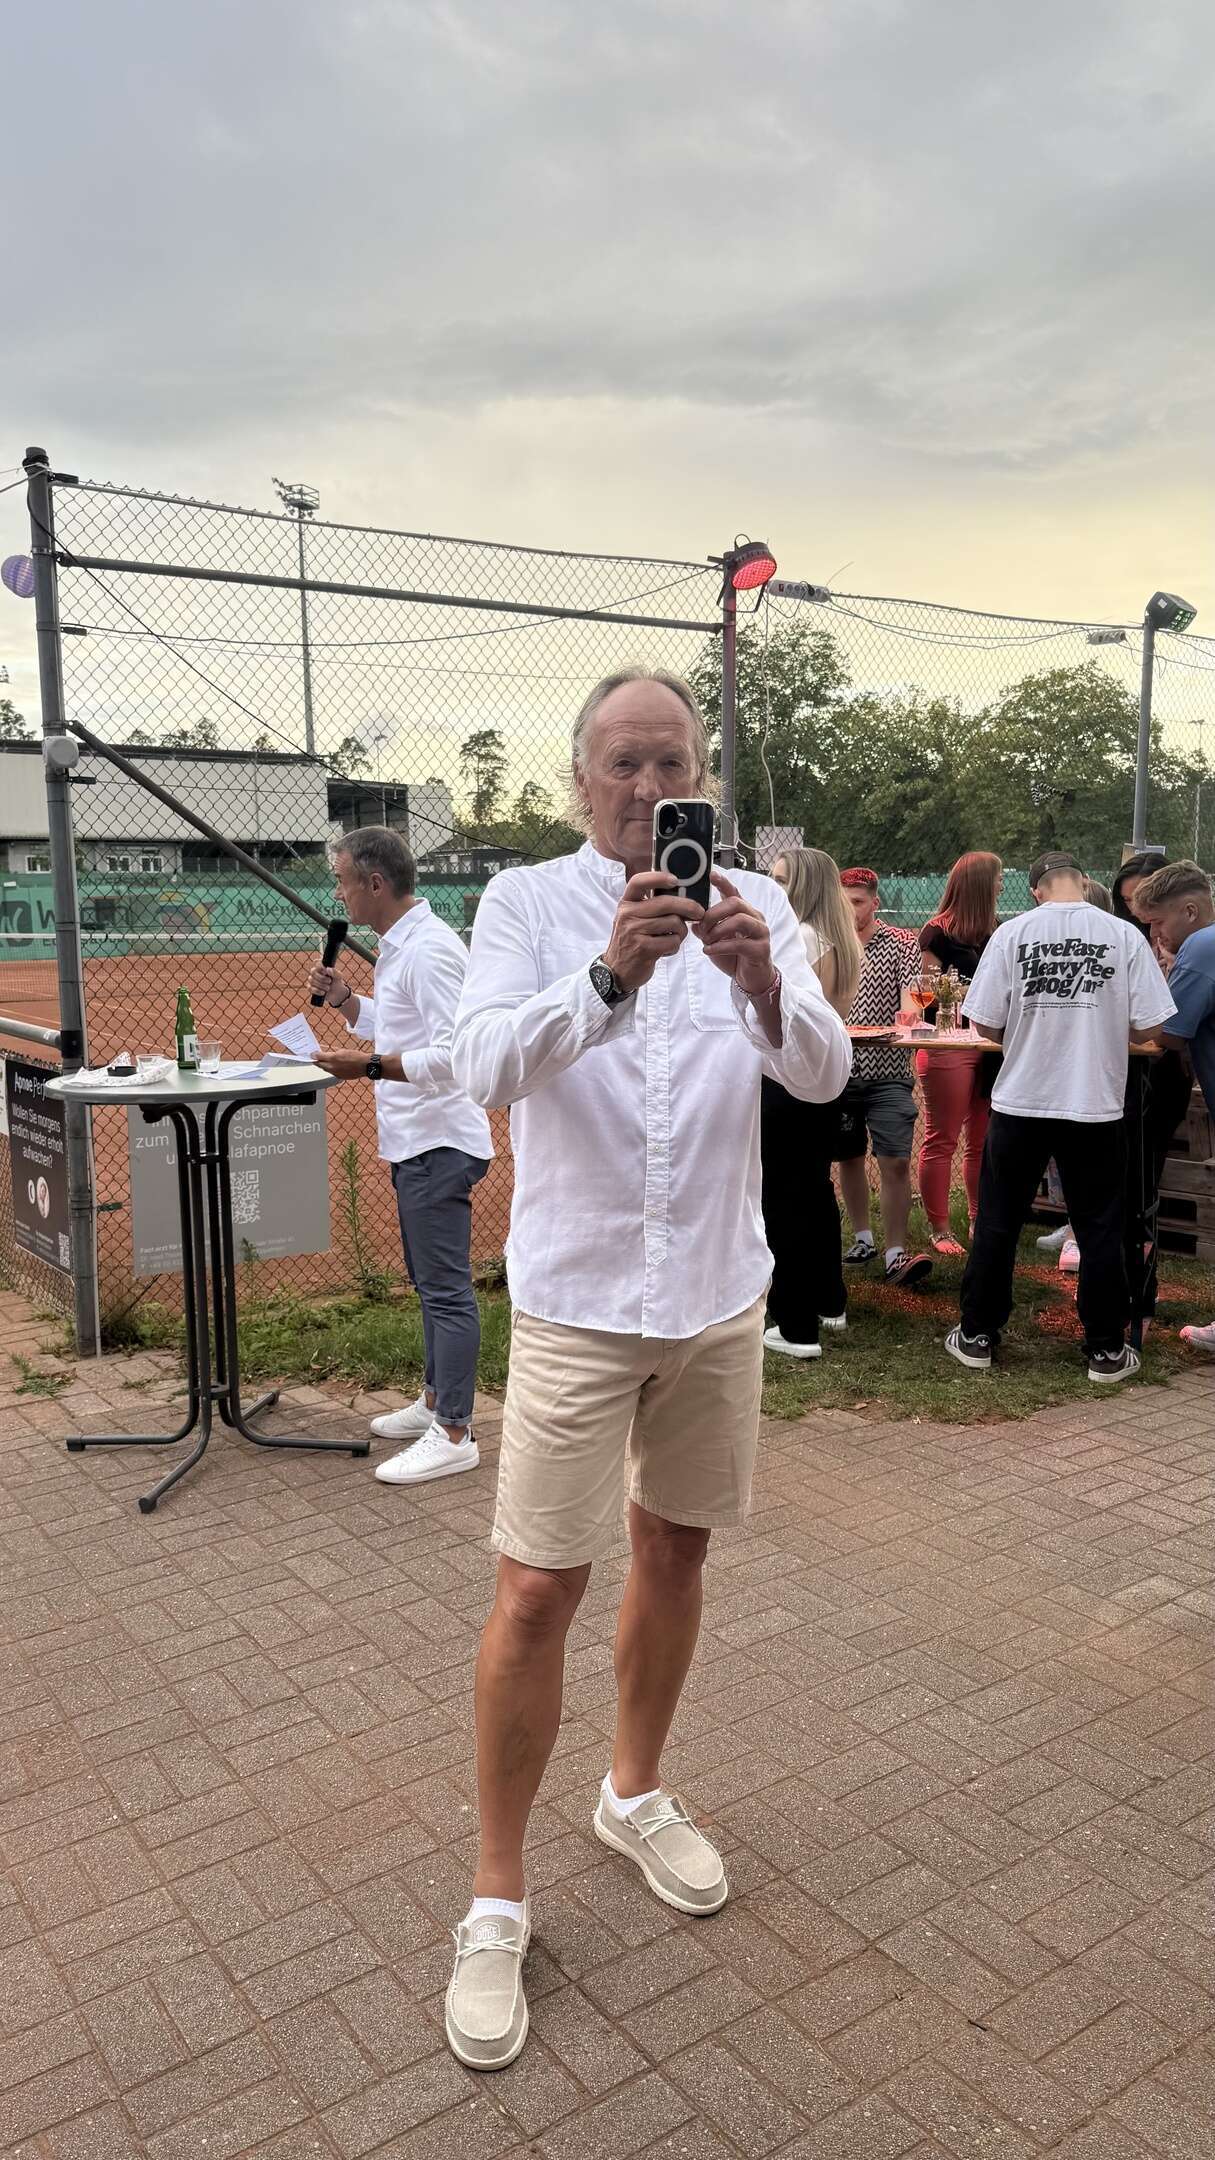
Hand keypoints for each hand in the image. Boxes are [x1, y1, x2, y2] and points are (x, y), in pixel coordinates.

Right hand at [309, 965, 352, 1009]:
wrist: (336, 993)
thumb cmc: (336, 982)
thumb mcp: (339, 977)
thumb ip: (335, 972)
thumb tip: (328, 969)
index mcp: (322, 967)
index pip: (316, 962)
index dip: (319, 965)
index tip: (325, 970)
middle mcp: (315, 972)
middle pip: (313, 971)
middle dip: (321, 977)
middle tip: (329, 981)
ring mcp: (312, 980)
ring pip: (311, 980)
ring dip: (321, 985)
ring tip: (328, 988)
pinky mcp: (310, 988)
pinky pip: (310, 988)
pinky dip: (317, 990)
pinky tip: (323, 992)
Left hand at [314, 1051, 372, 1079]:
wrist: (366, 1065)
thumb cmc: (355, 1057)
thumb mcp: (341, 1051)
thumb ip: (328, 1053)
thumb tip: (319, 1054)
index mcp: (332, 1060)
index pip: (318, 1058)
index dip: (314, 1056)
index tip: (311, 1054)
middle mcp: (333, 1068)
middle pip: (321, 1065)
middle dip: (319, 1061)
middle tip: (317, 1057)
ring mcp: (337, 1073)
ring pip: (327, 1069)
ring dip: (326, 1065)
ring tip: (328, 1060)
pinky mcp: (341, 1077)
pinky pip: (334, 1072)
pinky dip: (333, 1069)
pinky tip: (337, 1065)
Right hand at [602, 871, 704, 992]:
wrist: (616, 971)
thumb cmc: (632, 941)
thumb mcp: (634, 919)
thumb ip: (651, 906)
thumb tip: (683, 896)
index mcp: (626, 903)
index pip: (638, 882)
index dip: (658, 877)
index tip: (675, 880)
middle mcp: (627, 915)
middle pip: (665, 903)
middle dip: (688, 907)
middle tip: (699, 912)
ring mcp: (634, 932)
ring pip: (673, 923)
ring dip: (681, 932)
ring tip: (673, 937)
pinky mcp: (643, 949)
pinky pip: (672, 941)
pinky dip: (675, 946)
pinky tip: (666, 949)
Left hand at [694, 873, 774, 995]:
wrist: (751, 980)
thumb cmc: (735, 957)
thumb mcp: (716, 941)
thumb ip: (706, 930)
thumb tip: (693, 922)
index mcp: (744, 913)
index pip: (734, 893)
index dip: (723, 883)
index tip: (711, 874)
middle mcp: (755, 918)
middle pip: (736, 903)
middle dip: (714, 913)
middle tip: (701, 925)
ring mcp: (761, 933)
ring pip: (740, 920)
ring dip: (718, 929)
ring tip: (706, 940)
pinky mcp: (761, 949)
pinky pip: (740, 943)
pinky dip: (720, 946)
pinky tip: (708, 950)